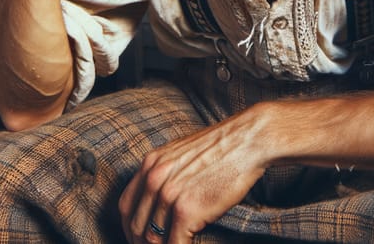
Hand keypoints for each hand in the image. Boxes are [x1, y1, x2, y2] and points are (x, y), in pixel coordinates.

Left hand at [119, 108, 269, 242]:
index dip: (131, 228)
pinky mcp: (186, 210)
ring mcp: (168, 195)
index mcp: (150, 163)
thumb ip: (166, 174)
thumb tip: (160, 200)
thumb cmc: (222, 147)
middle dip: (143, 243)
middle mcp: (154, 178)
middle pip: (135, 226)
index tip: (139, 238)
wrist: (247, 140)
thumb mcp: (182, 153)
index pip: (125, 206)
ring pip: (152, 239)